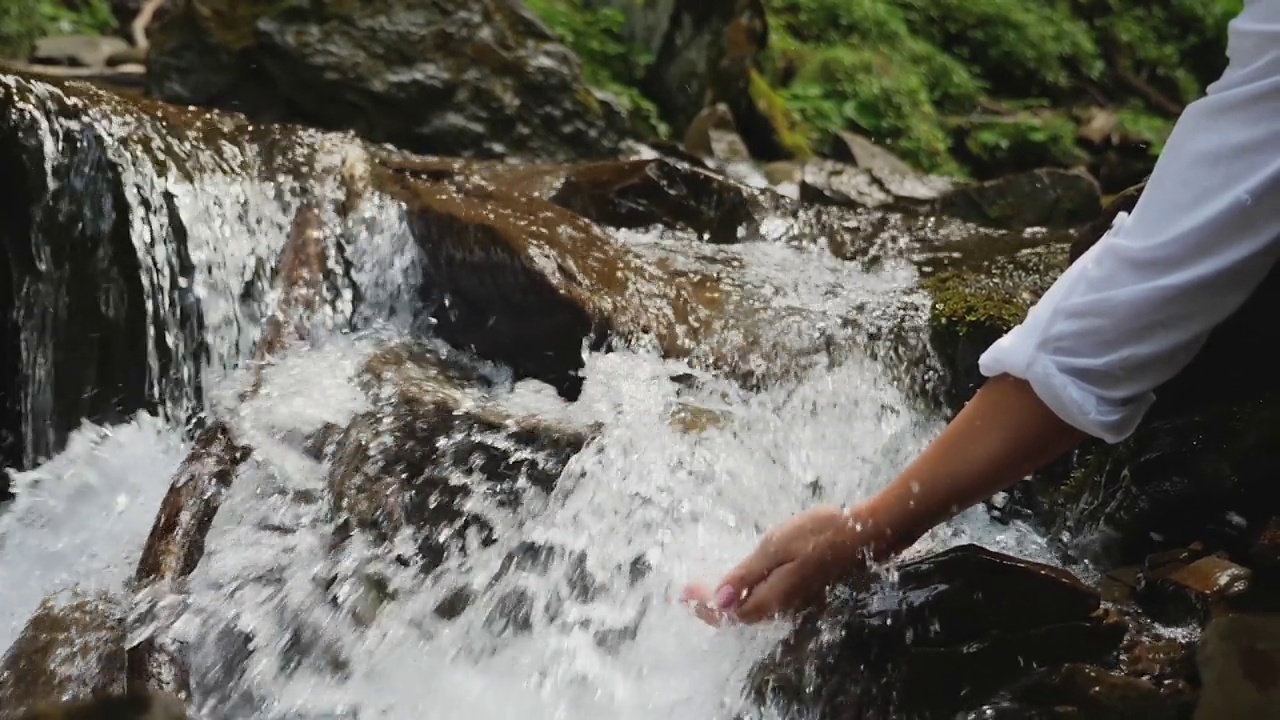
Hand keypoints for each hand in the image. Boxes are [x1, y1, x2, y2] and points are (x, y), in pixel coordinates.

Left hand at [680, 504, 869, 625]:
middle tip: (690, 595)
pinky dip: (748, 595)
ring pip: (755, 611)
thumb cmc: (821, 534)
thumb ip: (748, 573)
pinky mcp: (805, 592)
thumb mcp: (777, 546)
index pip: (732, 612)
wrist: (866, 534)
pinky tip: (744, 583)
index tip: (683, 593)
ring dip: (730, 603)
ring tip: (710, 590)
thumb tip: (720, 599)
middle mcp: (785, 607)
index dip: (706, 606)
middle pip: (742, 617)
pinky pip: (768, 602)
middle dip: (714, 608)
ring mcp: (797, 601)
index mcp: (775, 597)